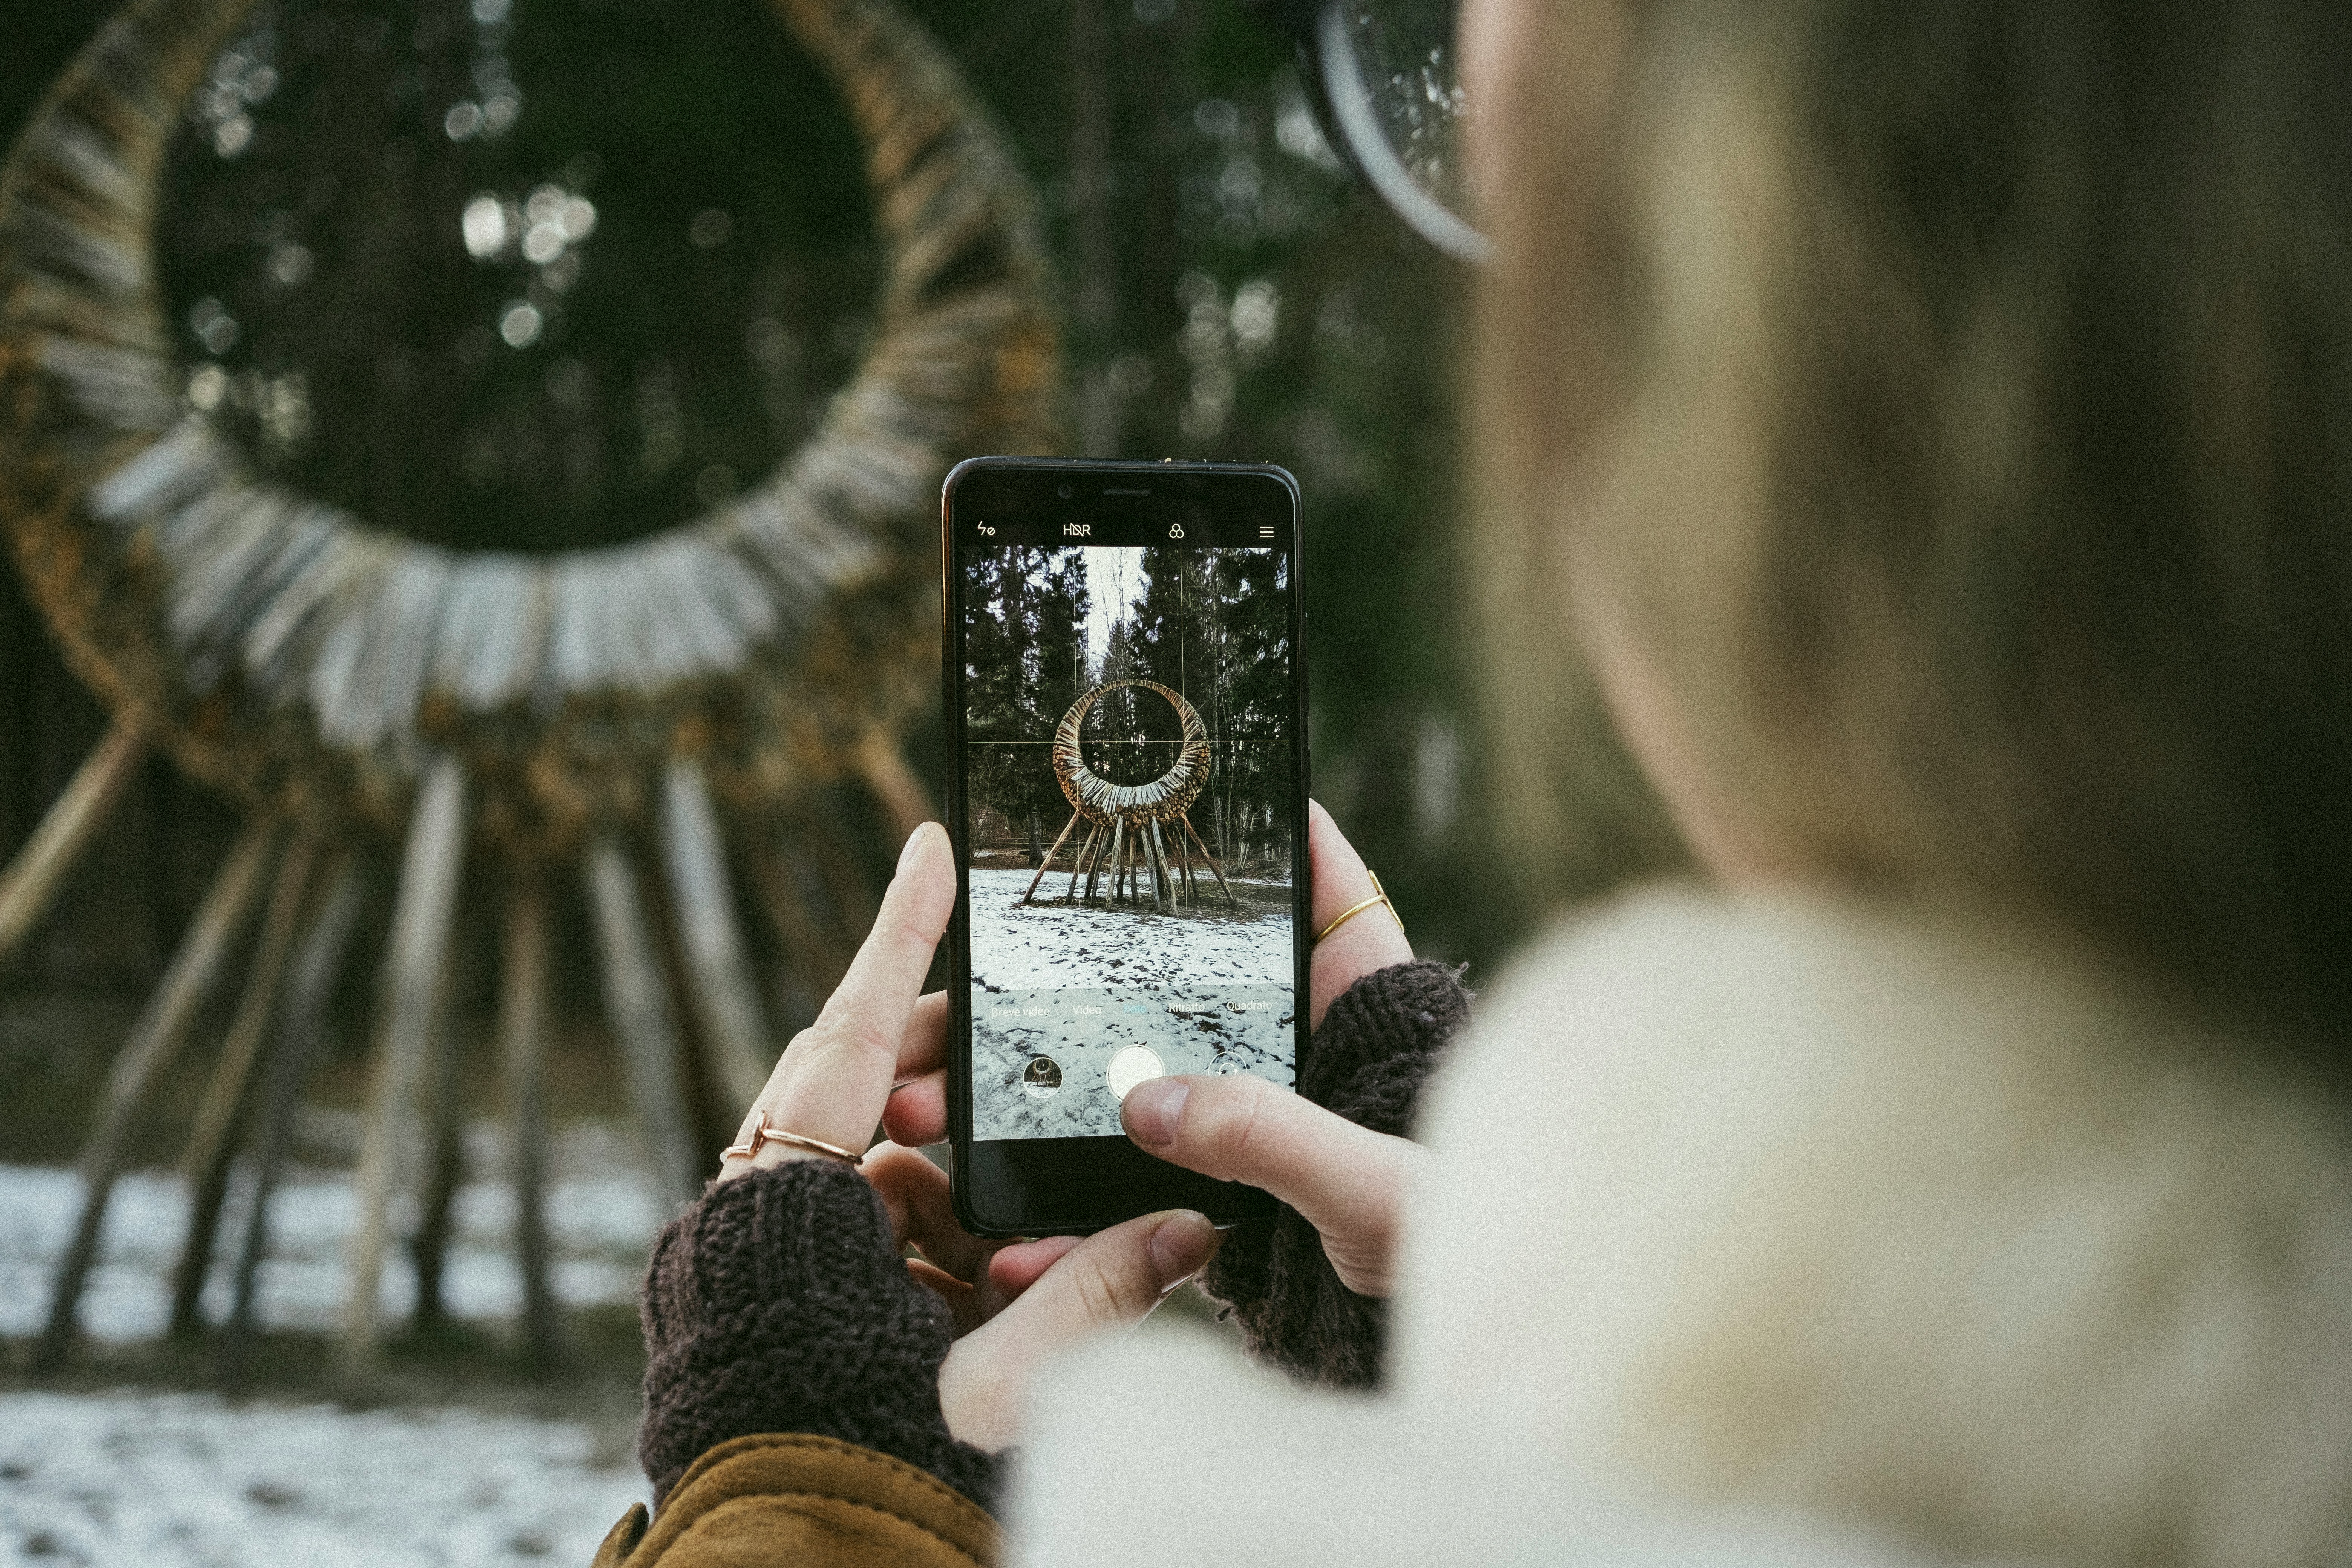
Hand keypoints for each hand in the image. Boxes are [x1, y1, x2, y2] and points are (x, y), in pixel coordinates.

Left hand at [723, 822, 1218, 1449]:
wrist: (794, 1545)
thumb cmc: (866, 1459)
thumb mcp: (997, 1382)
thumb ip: (1095, 1293)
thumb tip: (1196, 1224)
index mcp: (790, 1207)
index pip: (853, 1039)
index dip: (897, 937)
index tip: (929, 849)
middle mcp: (771, 1208)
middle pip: (870, 1085)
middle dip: (957, 1063)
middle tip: (1022, 1036)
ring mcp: (781, 1242)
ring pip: (882, 1156)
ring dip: (960, 1166)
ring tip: (1024, 1207)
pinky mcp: (801, 1281)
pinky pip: (877, 1217)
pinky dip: (940, 1224)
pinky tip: (995, 1271)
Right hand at [885, 801, 1423, 1297]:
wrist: (1467, 1389)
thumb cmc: (1459, 1256)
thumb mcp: (1378, 1185)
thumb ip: (1272, 1136)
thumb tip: (1151, 1103)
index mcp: (1372, 1024)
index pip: (1331, 896)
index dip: (1276, 834)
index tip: (1202, 782)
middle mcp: (1314, 1064)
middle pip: (1198, 985)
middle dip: (1088, 981)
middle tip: (988, 967)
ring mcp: (1267, 1132)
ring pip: (1149, 1084)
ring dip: (1052, 1094)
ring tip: (953, 1097)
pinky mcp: (1234, 1208)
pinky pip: (1141, 1191)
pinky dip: (1078, 1210)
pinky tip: (1017, 1230)